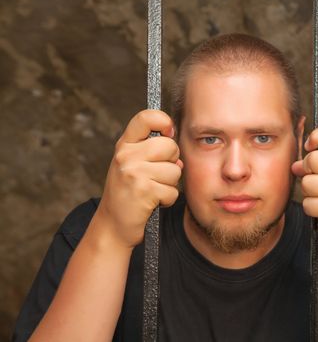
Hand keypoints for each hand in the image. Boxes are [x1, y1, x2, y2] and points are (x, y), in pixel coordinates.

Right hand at [96, 109, 182, 248]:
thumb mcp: (133, 165)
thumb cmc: (128, 193)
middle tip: (158, 175)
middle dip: (172, 162)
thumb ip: (153, 153)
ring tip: (153, 190)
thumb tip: (178, 153)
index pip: (146, 118)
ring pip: (175, 171)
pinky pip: (172, 191)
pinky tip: (153, 202)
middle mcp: (126, 156)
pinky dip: (167, 200)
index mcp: (124, 145)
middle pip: (170, 146)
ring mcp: (134, 173)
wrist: (112, 225)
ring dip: (170, 185)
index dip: (164, 121)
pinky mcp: (143, 192)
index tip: (168, 133)